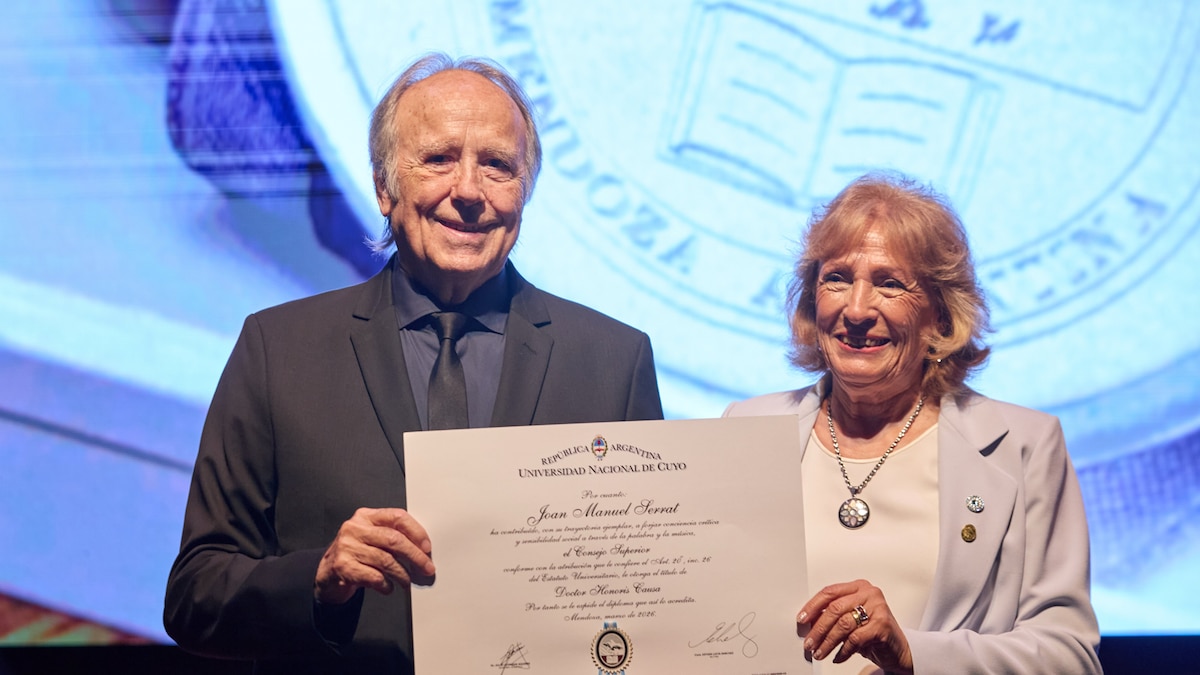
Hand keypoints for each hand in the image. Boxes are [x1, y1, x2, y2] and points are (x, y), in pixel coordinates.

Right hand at [314, 507, 435, 604]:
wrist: (327, 572)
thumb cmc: (357, 554)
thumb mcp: (372, 538)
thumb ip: (392, 536)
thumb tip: (424, 550)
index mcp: (366, 516)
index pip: (397, 517)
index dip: (416, 532)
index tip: (427, 547)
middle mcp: (355, 528)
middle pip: (394, 540)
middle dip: (415, 556)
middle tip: (427, 568)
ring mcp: (346, 547)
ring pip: (386, 560)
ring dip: (402, 574)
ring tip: (407, 582)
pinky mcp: (342, 567)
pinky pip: (374, 576)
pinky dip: (386, 584)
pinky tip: (388, 587)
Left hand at [796, 579, 912, 674]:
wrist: (897, 649)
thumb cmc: (872, 632)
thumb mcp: (851, 620)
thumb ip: (833, 616)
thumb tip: (808, 623)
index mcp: (858, 587)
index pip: (830, 592)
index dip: (813, 606)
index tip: (802, 620)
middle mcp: (869, 593)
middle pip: (834, 609)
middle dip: (818, 629)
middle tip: (809, 643)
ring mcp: (878, 608)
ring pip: (843, 624)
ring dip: (827, 642)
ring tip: (819, 652)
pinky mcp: (882, 625)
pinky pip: (855, 639)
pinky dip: (843, 651)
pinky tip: (837, 657)